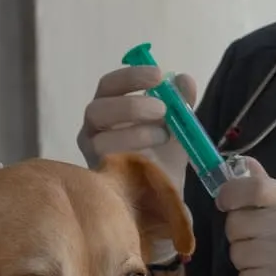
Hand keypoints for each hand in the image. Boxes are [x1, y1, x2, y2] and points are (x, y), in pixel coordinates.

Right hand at [77, 66, 196, 263]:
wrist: (162, 199)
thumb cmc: (162, 158)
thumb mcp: (177, 128)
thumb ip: (182, 104)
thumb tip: (184, 79)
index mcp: (109, 109)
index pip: (109, 85)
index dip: (131, 77)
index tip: (159, 76)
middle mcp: (93, 130)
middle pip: (96, 109)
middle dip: (131, 106)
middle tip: (163, 110)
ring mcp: (91, 156)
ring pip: (99, 139)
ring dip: (133, 133)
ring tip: (163, 136)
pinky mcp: (95, 180)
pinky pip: (104, 167)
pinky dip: (129, 159)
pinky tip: (151, 160)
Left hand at [216, 157, 275, 275]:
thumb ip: (272, 191)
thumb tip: (243, 165)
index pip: (254, 188)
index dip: (230, 194)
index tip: (224, 203)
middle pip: (236, 224)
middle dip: (239, 236)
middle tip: (258, 243)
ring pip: (237, 254)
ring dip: (246, 262)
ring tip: (269, 264)